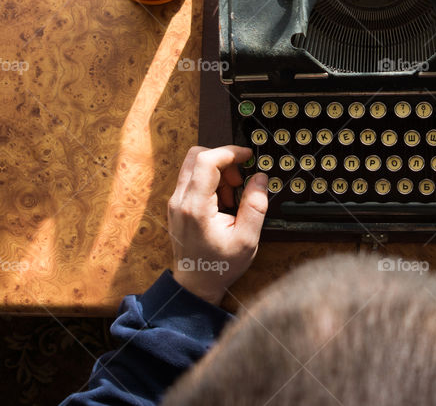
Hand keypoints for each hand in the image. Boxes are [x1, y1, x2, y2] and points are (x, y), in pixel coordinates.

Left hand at [167, 145, 268, 304]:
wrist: (196, 284)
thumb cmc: (219, 266)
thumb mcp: (247, 239)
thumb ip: (255, 205)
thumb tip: (260, 178)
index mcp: (195, 207)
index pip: (207, 161)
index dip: (230, 152)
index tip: (247, 156)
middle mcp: (180, 201)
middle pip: (197, 156)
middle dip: (223, 160)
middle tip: (239, 180)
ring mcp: (175, 202)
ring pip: (194, 165)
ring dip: (217, 170)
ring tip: (232, 195)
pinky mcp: (177, 204)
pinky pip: (192, 178)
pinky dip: (210, 180)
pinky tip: (223, 201)